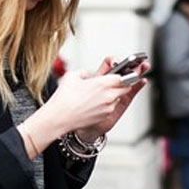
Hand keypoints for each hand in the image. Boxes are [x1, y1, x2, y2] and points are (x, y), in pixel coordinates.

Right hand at [18, 57, 148, 157]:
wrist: (59, 118)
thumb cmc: (64, 98)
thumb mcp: (73, 76)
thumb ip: (86, 73)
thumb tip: (89, 75)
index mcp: (103, 83)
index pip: (125, 76)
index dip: (128, 73)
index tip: (129, 71)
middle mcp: (109, 96)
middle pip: (126, 87)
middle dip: (123, 83)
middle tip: (116, 81)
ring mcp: (108, 107)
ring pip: (118, 98)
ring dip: (113, 94)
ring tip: (98, 94)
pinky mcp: (105, 117)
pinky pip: (110, 108)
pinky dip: (106, 104)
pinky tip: (93, 104)